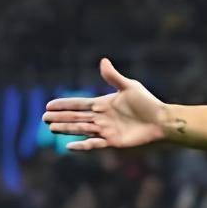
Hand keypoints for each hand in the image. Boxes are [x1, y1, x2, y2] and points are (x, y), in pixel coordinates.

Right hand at [42, 58, 167, 150]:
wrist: (162, 121)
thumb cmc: (149, 103)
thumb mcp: (130, 87)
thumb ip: (113, 77)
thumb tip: (103, 61)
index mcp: (104, 104)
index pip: (79, 104)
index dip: (64, 104)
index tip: (48, 105)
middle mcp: (102, 118)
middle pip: (76, 117)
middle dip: (60, 118)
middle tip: (44, 118)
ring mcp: (107, 130)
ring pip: (81, 129)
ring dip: (66, 129)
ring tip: (51, 128)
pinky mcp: (113, 142)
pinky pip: (94, 144)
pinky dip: (82, 145)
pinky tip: (69, 146)